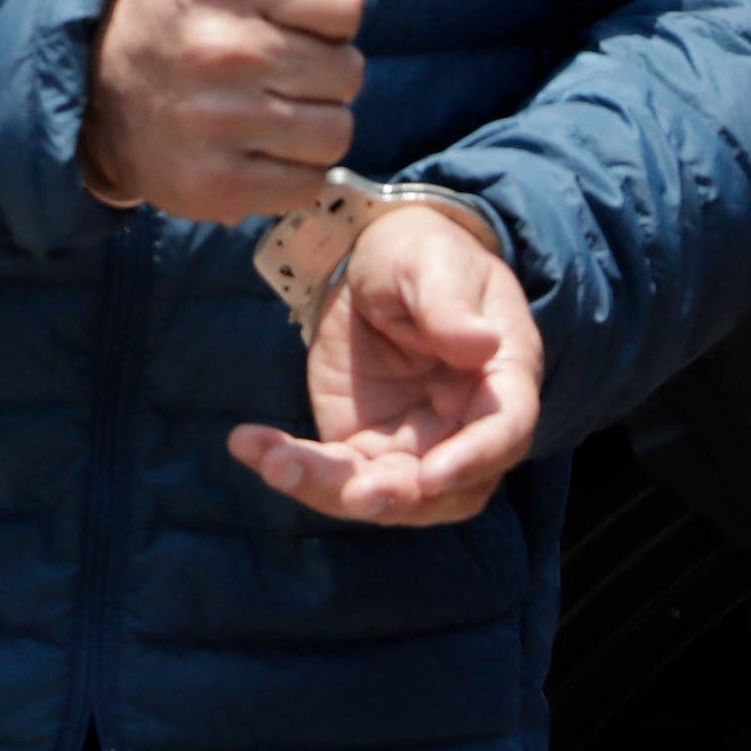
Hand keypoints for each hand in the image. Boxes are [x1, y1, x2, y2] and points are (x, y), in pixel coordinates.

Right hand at [81, 0, 364, 225]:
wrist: (99, 90)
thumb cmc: (181, 2)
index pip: (347, 2)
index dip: (325, 10)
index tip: (284, 11)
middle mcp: (218, 49)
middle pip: (348, 71)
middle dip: (320, 67)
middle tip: (270, 61)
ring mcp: (214, 123)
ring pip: (334, 131)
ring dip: (311, 122)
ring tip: (266, 104)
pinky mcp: (213, 187)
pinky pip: (306, 184)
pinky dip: (290, 172)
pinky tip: (252, 146)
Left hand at [229, 200, 539, 524]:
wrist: (374, 264)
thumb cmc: (420, 255)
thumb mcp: (431, 263)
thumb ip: (449, 304)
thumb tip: (480, 343)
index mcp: (500, 380)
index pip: (504, 432)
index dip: (474, 460)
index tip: (431, 475)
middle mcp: (462, 427)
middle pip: (441, 487)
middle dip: (395, 496)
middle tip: (350, 493)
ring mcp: (411, 445)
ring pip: (380, 491)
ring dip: (330, 489)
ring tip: (276, 463)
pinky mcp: (359, 445)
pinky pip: (329, 472)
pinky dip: (288, 465)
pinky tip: (247, 444)